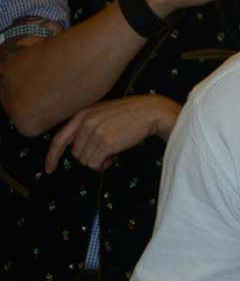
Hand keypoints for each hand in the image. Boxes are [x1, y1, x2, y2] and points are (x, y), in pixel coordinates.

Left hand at [45, 94, 180, 171]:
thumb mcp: (102, 112)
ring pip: (85, 161)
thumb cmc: (128, 114)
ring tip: (112, 151)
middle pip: (76, 154)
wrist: (149, 112)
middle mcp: (86, 123)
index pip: (59, 139)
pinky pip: (96, 164)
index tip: (49, 169)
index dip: (52, 156)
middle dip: (89, 156)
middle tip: (105, 150)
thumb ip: (86, 126)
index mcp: (82, 114)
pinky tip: (115, 156)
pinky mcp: (106, 143)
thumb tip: (75, 149)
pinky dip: (104, 165)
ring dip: (98, 161)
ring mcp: (95, 133)